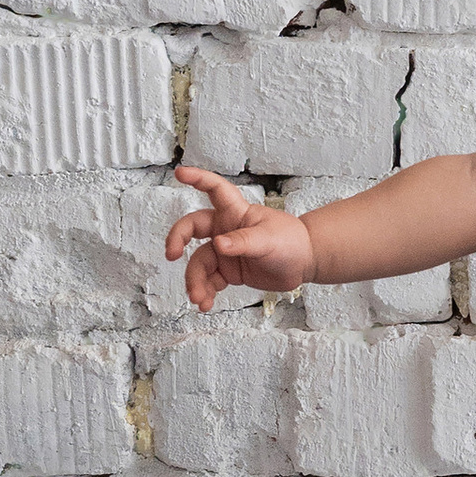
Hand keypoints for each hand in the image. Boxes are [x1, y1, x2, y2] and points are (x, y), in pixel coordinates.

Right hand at [165, 165, 316, 311]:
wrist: (304, 264)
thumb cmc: (291, 241)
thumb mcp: (268, 239)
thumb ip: (242, 242)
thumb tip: (218, 245)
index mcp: (236, 212)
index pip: (215, 189)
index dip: (197, 179)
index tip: (179, 173)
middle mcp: (225, 229)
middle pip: (192, 228)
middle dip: (178, 239)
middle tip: (171, 255)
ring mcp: (225, 251)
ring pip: (200, 262)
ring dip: (195, 280)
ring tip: (198, 298)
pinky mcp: (229, 271)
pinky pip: (209, 281)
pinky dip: (205, 292)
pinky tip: (205, 303)